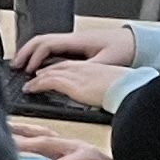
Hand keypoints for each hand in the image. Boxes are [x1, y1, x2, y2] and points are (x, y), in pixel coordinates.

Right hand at [13, 131, 119, 159]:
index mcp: (84, 155)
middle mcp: (72, 145)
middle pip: (46, 141)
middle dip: (26, 143)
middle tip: (6, 144)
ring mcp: (65, 142)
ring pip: (41, 132)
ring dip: (22, 130)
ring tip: (3, 127)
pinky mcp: (59, 142)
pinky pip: (40, 134)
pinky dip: (25, 130)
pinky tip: (11, 128)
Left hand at [16, 58, 133, 113]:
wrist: (130, 88)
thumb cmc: (128, 88)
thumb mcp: (115, 84)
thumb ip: (105, 86)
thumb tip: (105, 94)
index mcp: (93, 67)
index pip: (70, 65)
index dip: (58, 69)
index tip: (50, 72)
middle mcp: (81, 68)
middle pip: (57, 67)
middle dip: (44, 71)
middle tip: (34, 76)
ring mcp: (75, 75)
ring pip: (49, 73)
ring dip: (36, 79)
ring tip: (29, 85)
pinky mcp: (71, 84)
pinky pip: (48, 82)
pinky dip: (36, 85)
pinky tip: (30, 89)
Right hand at [18, 25, 133, 77]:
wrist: (138, 41)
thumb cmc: (125, 49)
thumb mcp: (107, 61)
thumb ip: (87, 68)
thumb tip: (69, 75)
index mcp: (76, 40)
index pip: (47, 44)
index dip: (34, 57)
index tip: (29, 71)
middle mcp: (72, 38)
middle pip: (40, 40)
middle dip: (25, 52)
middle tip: (14, 66)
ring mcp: (74, 41)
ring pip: (45, 43)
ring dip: (31, 53)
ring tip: (21, 66)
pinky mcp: (77, 46)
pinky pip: (53, 48)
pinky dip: (41, 56)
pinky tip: (40, 66)